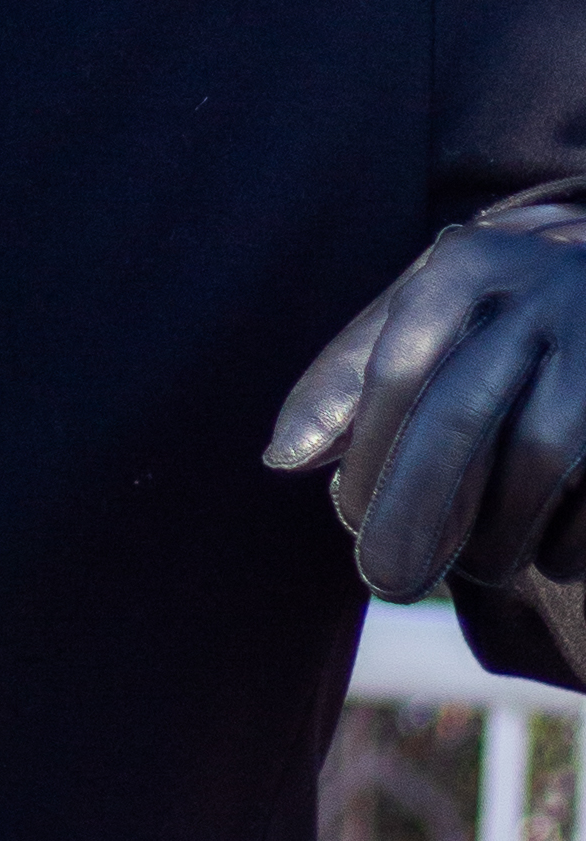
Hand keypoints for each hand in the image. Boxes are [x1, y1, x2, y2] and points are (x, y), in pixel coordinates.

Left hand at [267, 196, 585, 599]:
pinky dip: (561, 544)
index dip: (367, 453)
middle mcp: (546, 289)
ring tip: (476, 564)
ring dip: (494, 537)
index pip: (397, 366)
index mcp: (474, 261)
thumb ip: (357, 370)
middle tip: (385, 579)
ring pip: (533, 462)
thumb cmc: (520, 314)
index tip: (348, 515)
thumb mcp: (441, 309)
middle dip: (410, 512)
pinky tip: (545, 551)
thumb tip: (283, 457)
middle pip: (457, 420)